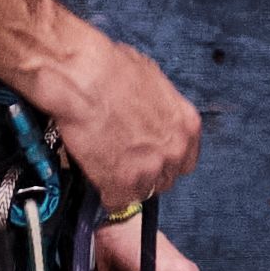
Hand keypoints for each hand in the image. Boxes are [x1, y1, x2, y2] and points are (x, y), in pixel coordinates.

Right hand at [35, 19, 201, 210]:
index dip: (164, 160)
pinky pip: (116, 202)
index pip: (185, 160)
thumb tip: (147, 112)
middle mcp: (175, 151)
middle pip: (165, 179)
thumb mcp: (151, 81)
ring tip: (105, 170)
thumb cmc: (111, 68)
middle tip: (123, 162)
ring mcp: (150, 170)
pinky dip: (105, 194)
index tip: (149, 158)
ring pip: (141, 192)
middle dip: (145, 173)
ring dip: (125, 185)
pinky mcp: (122, 184)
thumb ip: (158, 107)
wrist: (83, 78)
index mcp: (186, 125)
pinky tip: (94, 179)